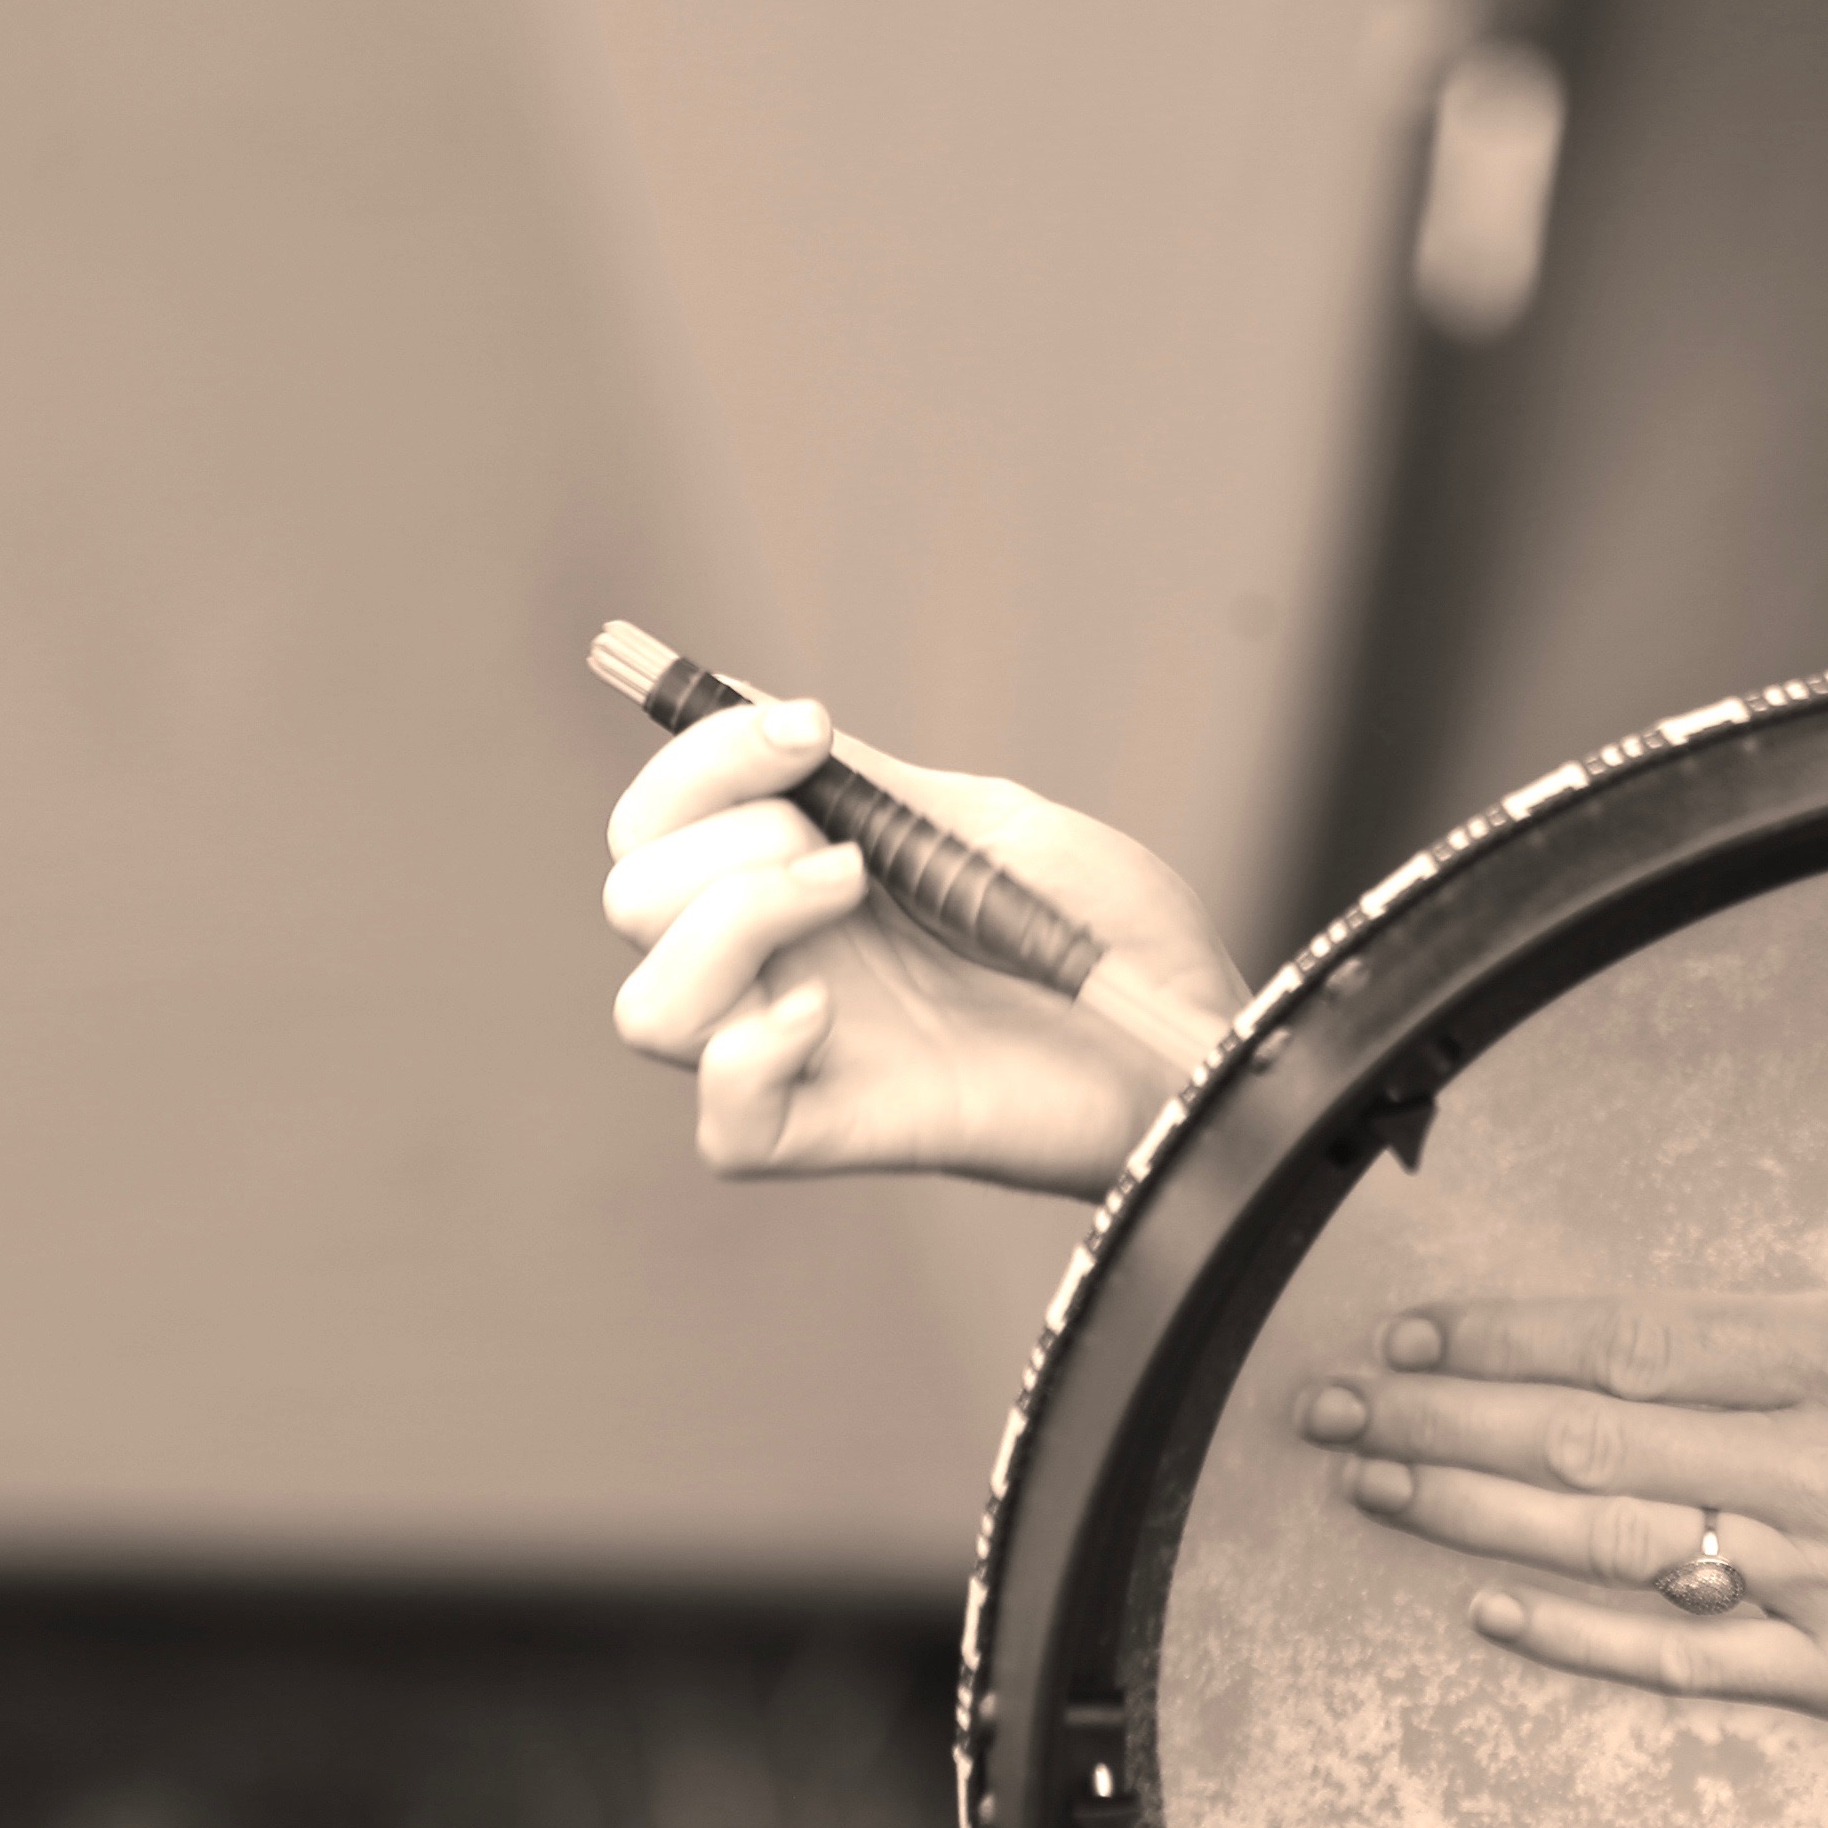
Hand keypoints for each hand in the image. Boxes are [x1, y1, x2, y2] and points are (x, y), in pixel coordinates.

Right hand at [602, 697, 1240, 1197]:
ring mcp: (803, 1052)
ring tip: (853, 891)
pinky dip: (748, 1056)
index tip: (811, 728)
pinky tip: (828, 1014)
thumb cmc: (1106, 934)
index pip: (660, 822)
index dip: (700, 758)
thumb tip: (739, 695)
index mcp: (796, 883)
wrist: (1196, 1033)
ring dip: (729, 919)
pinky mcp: (841, 1132)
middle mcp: (779, 966)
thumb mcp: (980, 823)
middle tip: (855, 841)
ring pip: (648, 1006)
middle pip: (631, 898)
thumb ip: (862, 780)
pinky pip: (724, 1125)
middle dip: (722, 829)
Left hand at [1298, 982, 1827, 1750]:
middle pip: (1581, 1444)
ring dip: (1474, 1516)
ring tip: (1371, 1491)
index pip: (1634, 1340)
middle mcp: (1816, 1474)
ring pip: (1606, 1548)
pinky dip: (1578, 1639)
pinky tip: (1492, 1616)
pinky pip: (1685, 1660)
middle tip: (1325, 1417)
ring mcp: (1825, 1587)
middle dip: (1437, 1422)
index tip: (1412, 1328)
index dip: (1506, 1335)